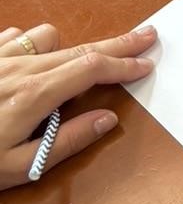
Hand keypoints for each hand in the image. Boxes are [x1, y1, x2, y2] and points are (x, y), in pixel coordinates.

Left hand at [0, 23, 157, 186]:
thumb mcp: (20, 167)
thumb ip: (67, 141)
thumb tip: (107, 119)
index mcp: (34, 96)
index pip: (92, 70)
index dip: (123, 65)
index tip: (146, 63)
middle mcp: (18, 69)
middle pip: (80, 48)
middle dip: (117, 43)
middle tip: (146, 36)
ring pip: (47, 36)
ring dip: (66, 48)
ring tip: (71, 69)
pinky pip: (14, 36)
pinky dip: (30, 45)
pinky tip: (28, 64)